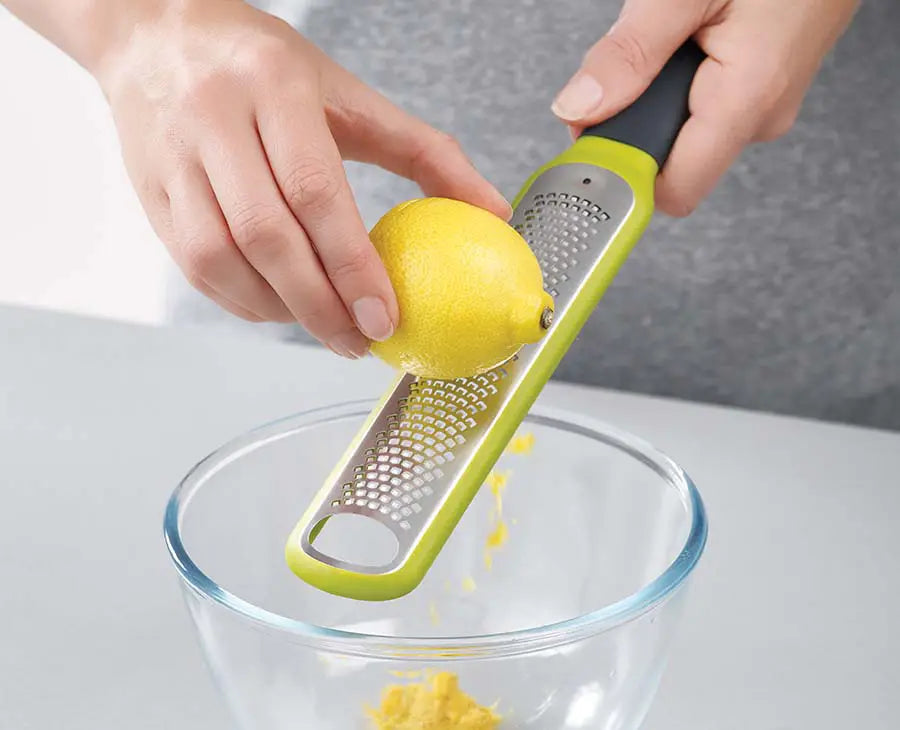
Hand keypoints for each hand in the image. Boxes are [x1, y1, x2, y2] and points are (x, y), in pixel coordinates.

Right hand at [94, 0, 509, 356]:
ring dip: (277, 308)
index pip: (315, 191)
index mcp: (274, 86)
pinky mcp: (148, 190)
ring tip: (322, 325)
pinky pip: (191, 264)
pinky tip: (278, 307)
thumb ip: (427, 152)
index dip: (351, 265)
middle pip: (265, 234)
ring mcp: (171, 156)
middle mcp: (213, 118)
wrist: (156, 34)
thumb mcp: (351, 95)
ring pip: (219, 257)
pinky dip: (240, 300)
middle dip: (318, 305)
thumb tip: (493, 212)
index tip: (385, 317)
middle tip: (357, 341)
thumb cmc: (265, 68)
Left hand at [552, 0, 857, 215]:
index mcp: (746, 100)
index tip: (590, 148)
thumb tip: (578, 108)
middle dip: (631, 126)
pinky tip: (685, 40)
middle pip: (671, 163)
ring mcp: (765, 105)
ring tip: (666, 37)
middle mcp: (760, 116)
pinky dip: (679, 84)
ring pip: (684, 133)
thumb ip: (630, 54)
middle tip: (619, 68)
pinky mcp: (763, 91)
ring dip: (655, 99)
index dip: (625, 178)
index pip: (673, 192)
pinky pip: (705, 108)